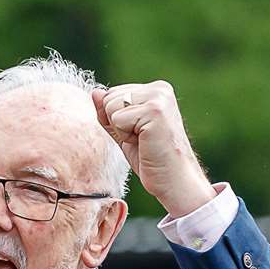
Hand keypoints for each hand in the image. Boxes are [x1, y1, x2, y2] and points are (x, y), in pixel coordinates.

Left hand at [92, 81, 214, 218]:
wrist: (174, 180)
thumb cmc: (151, 159)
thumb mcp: (124, 133)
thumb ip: (108, 113)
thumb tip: (95, 92)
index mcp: (155, 89)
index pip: (112, 94)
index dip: (116, 120)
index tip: (138, 134)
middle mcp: (158, 88)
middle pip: (109, 98)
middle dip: (117, 124)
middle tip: (141, 140)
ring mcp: (158, 97)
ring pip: (111, 107)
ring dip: (121, 131)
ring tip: (142, 141)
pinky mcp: (154, 110)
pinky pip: (117, 119)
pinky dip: (125, 137)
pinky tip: (145, 143)